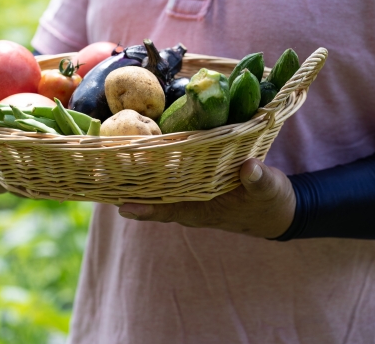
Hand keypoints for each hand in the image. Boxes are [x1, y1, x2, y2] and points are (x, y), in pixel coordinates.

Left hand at [117, 158, 295, 238]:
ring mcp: (189, 201)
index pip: (170, 209)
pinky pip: (165, 188)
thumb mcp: (270, 189)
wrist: (274, 211)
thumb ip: (259, 180)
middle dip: (128, 193)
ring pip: (155, 195)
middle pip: (153, 202)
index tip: (122, 205)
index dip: (147, 207)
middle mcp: (190, 208)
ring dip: (134, 185)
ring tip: (107, 170)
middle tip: (99, 181)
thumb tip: (250, 168)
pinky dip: (149, 178)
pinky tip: (134, 162)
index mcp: (204, 209)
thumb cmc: (270, 201)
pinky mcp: (191, 192)